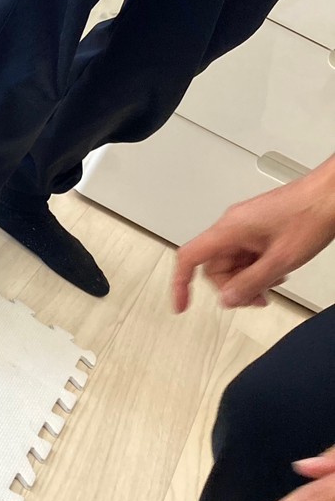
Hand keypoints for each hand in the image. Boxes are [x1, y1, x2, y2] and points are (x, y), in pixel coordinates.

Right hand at [172, 166, 334, 312]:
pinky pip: (246, 254)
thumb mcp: (280, 260)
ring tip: (274, 282)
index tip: (181, 305)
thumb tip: (227, 299)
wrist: (329, 195)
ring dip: (249, 278)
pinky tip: (277, 269)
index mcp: (229, 229)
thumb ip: (250, 282)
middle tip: (258, 298)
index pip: (190, 258)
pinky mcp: (256, 227)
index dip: (181, 284)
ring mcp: (244, 225)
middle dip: (234, 286)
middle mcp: (231, 225)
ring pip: (233, 262)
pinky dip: (258, 267)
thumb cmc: (310, 216)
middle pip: (215, 266)